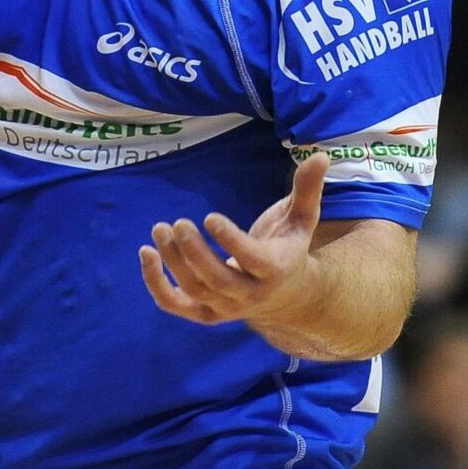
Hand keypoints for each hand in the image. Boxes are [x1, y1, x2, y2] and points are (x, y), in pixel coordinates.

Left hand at [140, 153, 327, 327]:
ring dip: (173, 262)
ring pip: (195, 290)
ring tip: (160, 230)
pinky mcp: (205, 313)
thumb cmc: (290, 246)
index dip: (230, 241)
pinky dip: (156, 285)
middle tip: (176, 223)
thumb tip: (321, 155)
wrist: (289, 296)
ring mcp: (225, 308)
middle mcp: (250, 295)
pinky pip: (175, 305)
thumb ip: (307, 189)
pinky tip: (146, 254)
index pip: (251, 260)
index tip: (209, 216)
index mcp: (275, 269)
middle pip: (217, 280)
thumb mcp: (302, 219)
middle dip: (194, 252)